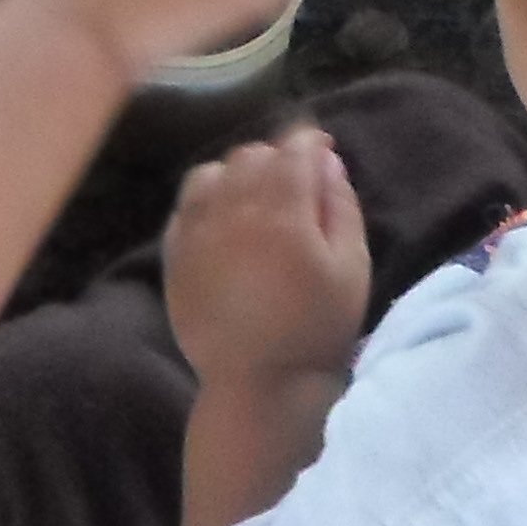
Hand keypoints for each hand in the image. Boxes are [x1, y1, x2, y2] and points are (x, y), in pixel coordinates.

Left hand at [167, 126, 370, 386]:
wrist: (260, 383)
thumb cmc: (317, 327)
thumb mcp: (352, 266)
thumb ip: (341, 206)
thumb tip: (326, 162)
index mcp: (282, 209)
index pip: (293, 147)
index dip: (310, 142)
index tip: (322, 152)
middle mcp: (232, 209)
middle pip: (250, 155)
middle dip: (276, 158)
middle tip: (296, 184)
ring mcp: (196, 231)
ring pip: (211, 173)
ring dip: (236, 176)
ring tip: (254, 200)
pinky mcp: (174, 256)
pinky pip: (185, 207)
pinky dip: (206, 201)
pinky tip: (223, 223)